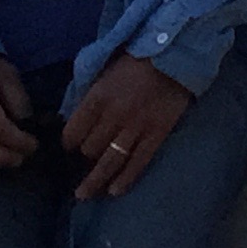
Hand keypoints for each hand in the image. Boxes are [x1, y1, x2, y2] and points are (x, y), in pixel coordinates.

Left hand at [59, 53, 192, 199]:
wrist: (177, 53)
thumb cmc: (136, 61)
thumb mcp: (104, 73)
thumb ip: (89, 97)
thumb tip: (75, 120)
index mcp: (97, 98)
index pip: (72, 133)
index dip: (69, 143)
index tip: (71, 146)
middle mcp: (114, 115)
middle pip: (89, 149)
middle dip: (85, 155)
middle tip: (87, 158)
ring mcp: (137, 126)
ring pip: (109, 161)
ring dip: (95, 181)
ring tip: (85, 194)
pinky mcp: (158, 133)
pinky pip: (138, 162)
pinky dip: (125, 179)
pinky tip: (114, 191)